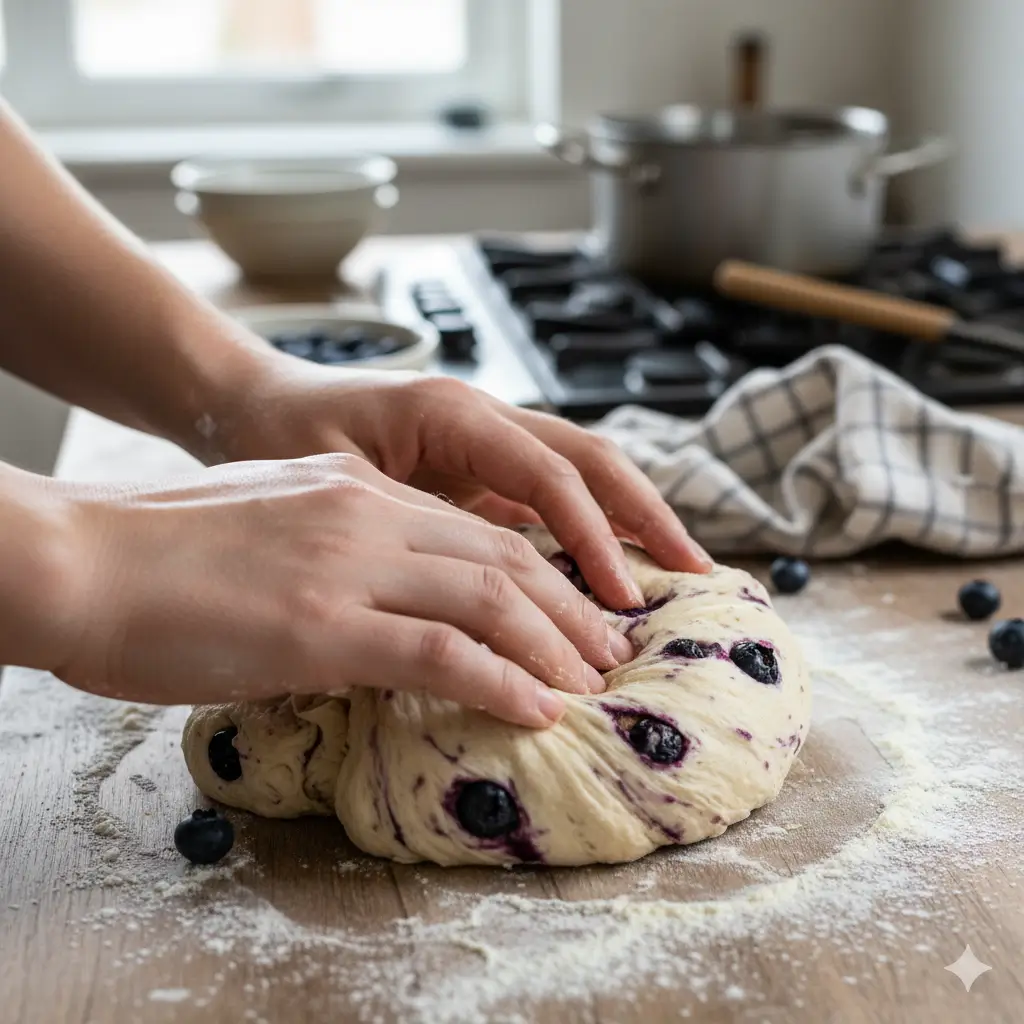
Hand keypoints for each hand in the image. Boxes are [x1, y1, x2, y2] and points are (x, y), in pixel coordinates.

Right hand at [55, 455, 635, 727]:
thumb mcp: (271, 529)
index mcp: (354, 493)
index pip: (476, 529)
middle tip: (609, 653)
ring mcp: (346, 565)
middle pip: (502, 556)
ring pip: (488, 596)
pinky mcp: (319, 623)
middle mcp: (364, 515)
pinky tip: (537, 708)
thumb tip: (382, 601)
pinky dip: (500, 680)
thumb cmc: (157, 556)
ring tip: (592, 687)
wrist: (78, 560)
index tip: (574, 614)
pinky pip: (439, 650)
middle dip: (569, 608)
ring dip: (553, 646)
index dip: (541, 573)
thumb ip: (338, 551)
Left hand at [209, 358, 712, 609]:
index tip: (621, 597)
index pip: (549, 472)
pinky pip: (543, 496)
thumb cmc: (274, 436)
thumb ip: (413, 520)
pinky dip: (584, 529)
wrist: (242, 407)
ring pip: (575, 473)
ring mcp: (480, 443)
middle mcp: (480, 420)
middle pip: (586, 459)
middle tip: (695, 572)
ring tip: (672, 569)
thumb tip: (485, 587)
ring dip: (627, 518)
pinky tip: (605, 570)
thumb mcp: (335, 480)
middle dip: (644, 512)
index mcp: (452, 413)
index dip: (593, 534)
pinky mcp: (472, 470)